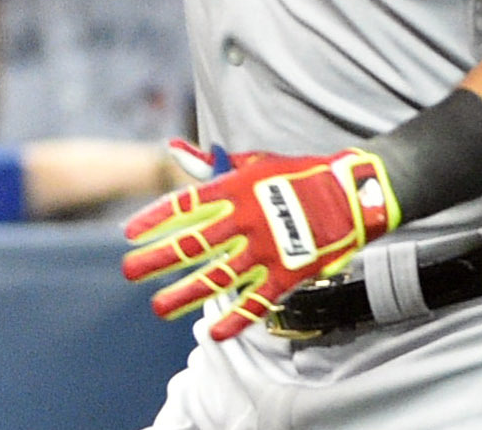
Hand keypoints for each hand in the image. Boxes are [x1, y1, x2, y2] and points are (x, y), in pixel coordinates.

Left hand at [122, 146, 398, 337]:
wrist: (352, 193)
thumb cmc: (297, 174)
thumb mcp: (253, 162)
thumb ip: (211, 163)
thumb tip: (173, 148)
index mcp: (235, 189)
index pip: (185, 205)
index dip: (155, 220)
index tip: (130, 234)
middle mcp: (246, 220)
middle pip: (193, 244)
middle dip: (157, 260)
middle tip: (129, 272)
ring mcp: (268, 249)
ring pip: (218, 277)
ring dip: (185, 294)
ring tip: (158, 307)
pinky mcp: (290, 273)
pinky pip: (258, 300)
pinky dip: (236, 317)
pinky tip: (215, 332)